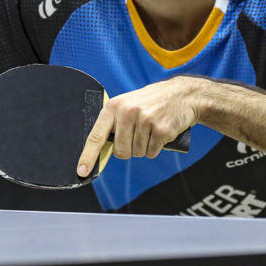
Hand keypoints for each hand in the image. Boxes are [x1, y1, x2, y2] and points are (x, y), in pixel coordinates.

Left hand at [76, 77, 199, 176]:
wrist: (183, 95)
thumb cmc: (152, 102)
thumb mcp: (128, 104)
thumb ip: (115, 122)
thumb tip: (101, 149)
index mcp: (115, 106)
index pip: (97, 135)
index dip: (88, 156)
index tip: (82, 171)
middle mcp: (128, 112)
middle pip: (120, 151)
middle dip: (129, 150)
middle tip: (138, 135)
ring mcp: (145, 120)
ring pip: (137, 153)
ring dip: (144, 148)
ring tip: (151, 130)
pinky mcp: (162, 129)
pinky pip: (152, 152)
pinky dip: (156, 148)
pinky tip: (160, 133)